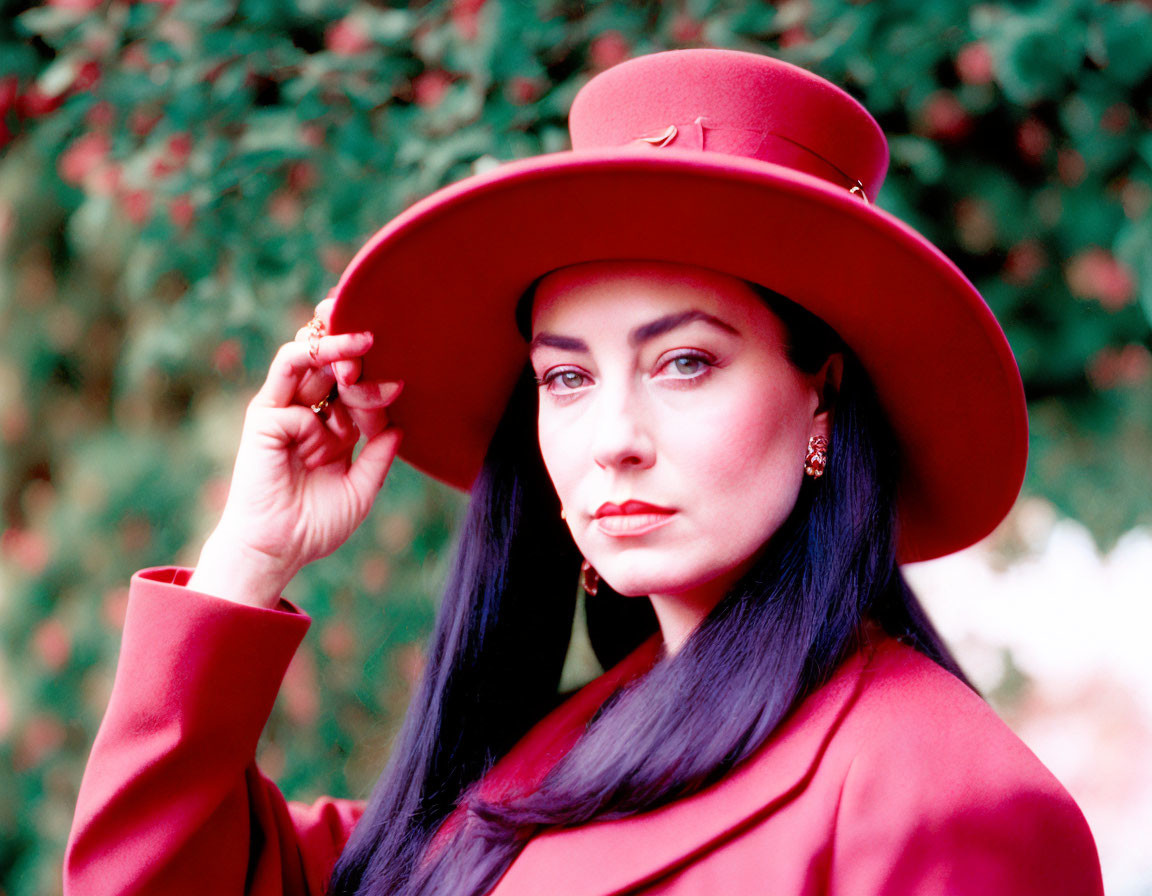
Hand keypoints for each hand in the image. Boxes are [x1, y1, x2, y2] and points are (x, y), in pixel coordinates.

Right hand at [189, 299, 402, 606]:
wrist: (279, 549)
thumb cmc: (315, 525)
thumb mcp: (361, 489)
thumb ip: (379, 456)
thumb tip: (401, 426)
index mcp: (332, 428)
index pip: (356, 388)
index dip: (377, 385)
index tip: (400, 387)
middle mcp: (308, 412)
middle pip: (330, 361)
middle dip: (353, 345)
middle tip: (379, 337)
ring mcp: (283, 410)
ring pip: (306, 356)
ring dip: (333, 344)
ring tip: (364, 341)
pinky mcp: (263, 415)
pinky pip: (288, 379)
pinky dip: (315, 388)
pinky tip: (328, 432)